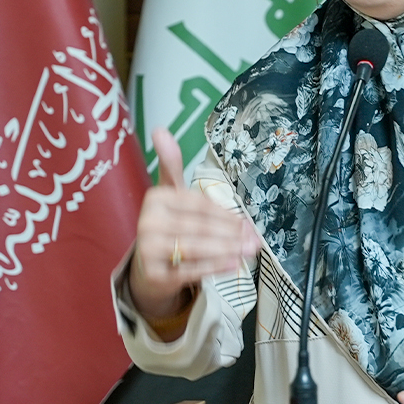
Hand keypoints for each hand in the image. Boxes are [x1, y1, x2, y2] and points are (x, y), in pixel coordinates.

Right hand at [128, 128, 259, 332]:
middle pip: (199, 227)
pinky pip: (190, 270)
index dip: (225, 215)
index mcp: (156, 198)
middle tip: (255, 239)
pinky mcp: (155, 275)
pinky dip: (214, 267)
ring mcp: (149, 249)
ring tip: (250, 250)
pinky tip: (233, 264)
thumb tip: (160, 129)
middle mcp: (148, 222)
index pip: (198, 205)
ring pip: (196, 247)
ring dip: (227, 249)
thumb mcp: (171, 195)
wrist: (149, 270)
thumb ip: (171, 164)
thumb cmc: (168, 227)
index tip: (247, 223)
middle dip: (231, 234)